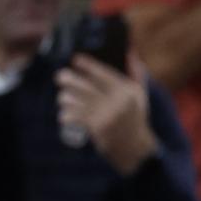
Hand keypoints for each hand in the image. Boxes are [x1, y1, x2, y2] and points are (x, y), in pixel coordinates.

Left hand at [58, 55, 158, 174]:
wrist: (135, 149)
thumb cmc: (135, 118)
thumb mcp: (140, 96)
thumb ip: (136, 74)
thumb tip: (129, 52)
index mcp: (127, 92)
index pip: (102, 73)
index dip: (87, 65)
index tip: (75, 59)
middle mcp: (117, 102)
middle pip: (84, 85)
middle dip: (68, 79)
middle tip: (60, 77)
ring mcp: (106, 115)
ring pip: (75, 100)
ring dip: (65, 98)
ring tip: (64, 98)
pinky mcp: (96, 128)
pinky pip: (73, 116)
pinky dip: (66, 115)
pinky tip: (65, 115)